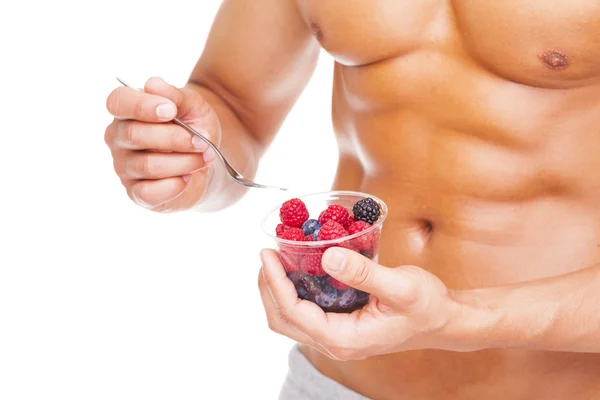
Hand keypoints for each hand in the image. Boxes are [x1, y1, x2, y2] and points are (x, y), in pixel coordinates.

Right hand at [104, 77, 220, 211]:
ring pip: (147, 165)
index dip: (142, 106)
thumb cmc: (193, 127)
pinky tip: (188, 178)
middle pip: (135, 135)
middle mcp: (118, 138)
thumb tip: (153, 84)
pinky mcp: (137, 193)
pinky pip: (149, 193)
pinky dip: (175, 186)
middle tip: (202, 141)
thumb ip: (176, 96)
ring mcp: (124, 167)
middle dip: (175, 138)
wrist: (206, 158)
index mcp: (127, 110)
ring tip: (203, 158)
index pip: (118, 102)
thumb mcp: (193, 106)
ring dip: (184, 162)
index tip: (171, 111)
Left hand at [258, 247, 461, 360]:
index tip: (268, 253)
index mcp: (344, 339)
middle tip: (267, 254)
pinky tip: (299, 269)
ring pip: (291, 319)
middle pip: (284, 320)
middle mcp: (335, 343)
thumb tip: (328, 255)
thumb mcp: (400, 287)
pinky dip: (294, 292)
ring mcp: (337, 337)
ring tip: (276, 260)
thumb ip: (364, 273)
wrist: (445, 321)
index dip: (275, 282)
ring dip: (277, 290)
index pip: (295, 312)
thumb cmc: (428, 307)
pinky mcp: (340, 326)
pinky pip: (306, 313)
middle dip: (268, 287)